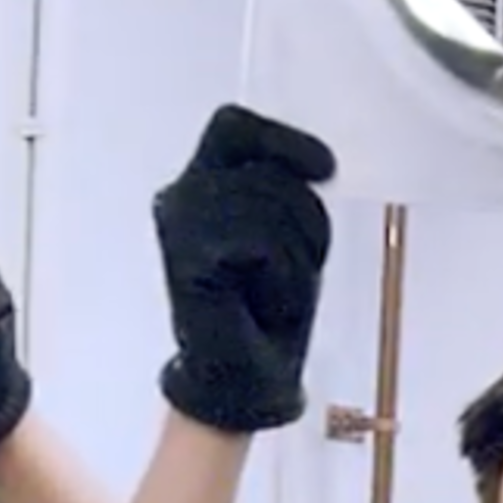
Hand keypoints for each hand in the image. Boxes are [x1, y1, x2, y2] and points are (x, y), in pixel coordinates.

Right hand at [152, 106, 335, 432]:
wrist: (243, 376)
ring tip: (273, 289)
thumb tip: (318, 164)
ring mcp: (179, 227)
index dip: (282, 141)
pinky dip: (280, 279)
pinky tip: (261, 303)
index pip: (234, 126)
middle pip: (267, 170)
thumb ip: (284, 189)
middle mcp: (180, 198)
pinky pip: (261, 244)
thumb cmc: (265, 308)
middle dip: (303, 219)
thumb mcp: (285, 232)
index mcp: (201, 183)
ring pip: (270, 206)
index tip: (324, 170)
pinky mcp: (186, 260)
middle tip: (290, 268)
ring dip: (295, 254)